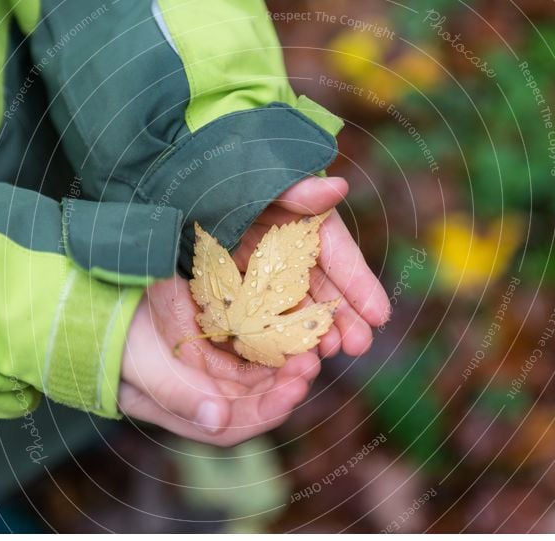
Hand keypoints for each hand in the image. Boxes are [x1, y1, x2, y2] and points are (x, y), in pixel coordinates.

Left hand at [118, 177, 389, 445]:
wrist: (173, 175)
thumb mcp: (259, 178)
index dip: (360, 285)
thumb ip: (295, 187)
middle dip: (344, 318)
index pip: (340, 256)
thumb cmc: (224, 170)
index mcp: (303, 221)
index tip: (380, 315)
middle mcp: (289, 248)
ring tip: (328, 355)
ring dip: (315, 331)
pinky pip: (261, 313)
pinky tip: (290, 354)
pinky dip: (278, 333)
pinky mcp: (236, 284)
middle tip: (357, 346)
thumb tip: (338, 187)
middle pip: (324, 287)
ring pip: (296, 306)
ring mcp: (263, 269)